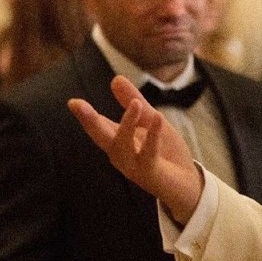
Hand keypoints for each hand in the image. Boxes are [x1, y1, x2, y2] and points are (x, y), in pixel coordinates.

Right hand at [68, 75, 204, 223]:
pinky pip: (148, 154)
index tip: (73, 102)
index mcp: (118, 141)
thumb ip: (133, 101)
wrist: (188, 182)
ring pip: (122, 146)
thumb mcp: (151, 121)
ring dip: (127, 124)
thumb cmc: (166, 153)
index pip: (99, 126)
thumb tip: (115, 78)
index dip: (86, 115)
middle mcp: (121, 154)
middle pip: (101, 137)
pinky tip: (157, 117)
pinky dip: (152, 135)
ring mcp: (133, 166)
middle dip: (89, 121)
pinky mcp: (150, 173)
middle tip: (77, 105)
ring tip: (135, 102)